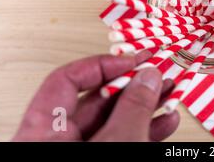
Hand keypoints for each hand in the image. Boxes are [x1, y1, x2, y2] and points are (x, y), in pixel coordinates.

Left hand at [13, 53, 179, 140]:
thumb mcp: (117, 143)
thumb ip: (133, 109)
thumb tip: (149, 77)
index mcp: (43, 133)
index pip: (65, 80)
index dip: (102, 65)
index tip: (134, 60)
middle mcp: (61, 140)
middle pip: (97, 98)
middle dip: (134, 84)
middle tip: (159, 71)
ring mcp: (85, 151)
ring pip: (116, 119)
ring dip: (147, 104)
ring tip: (170, 92)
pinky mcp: (106, 159)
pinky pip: (125, 138)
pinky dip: (147, 129)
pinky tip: (166, 120)